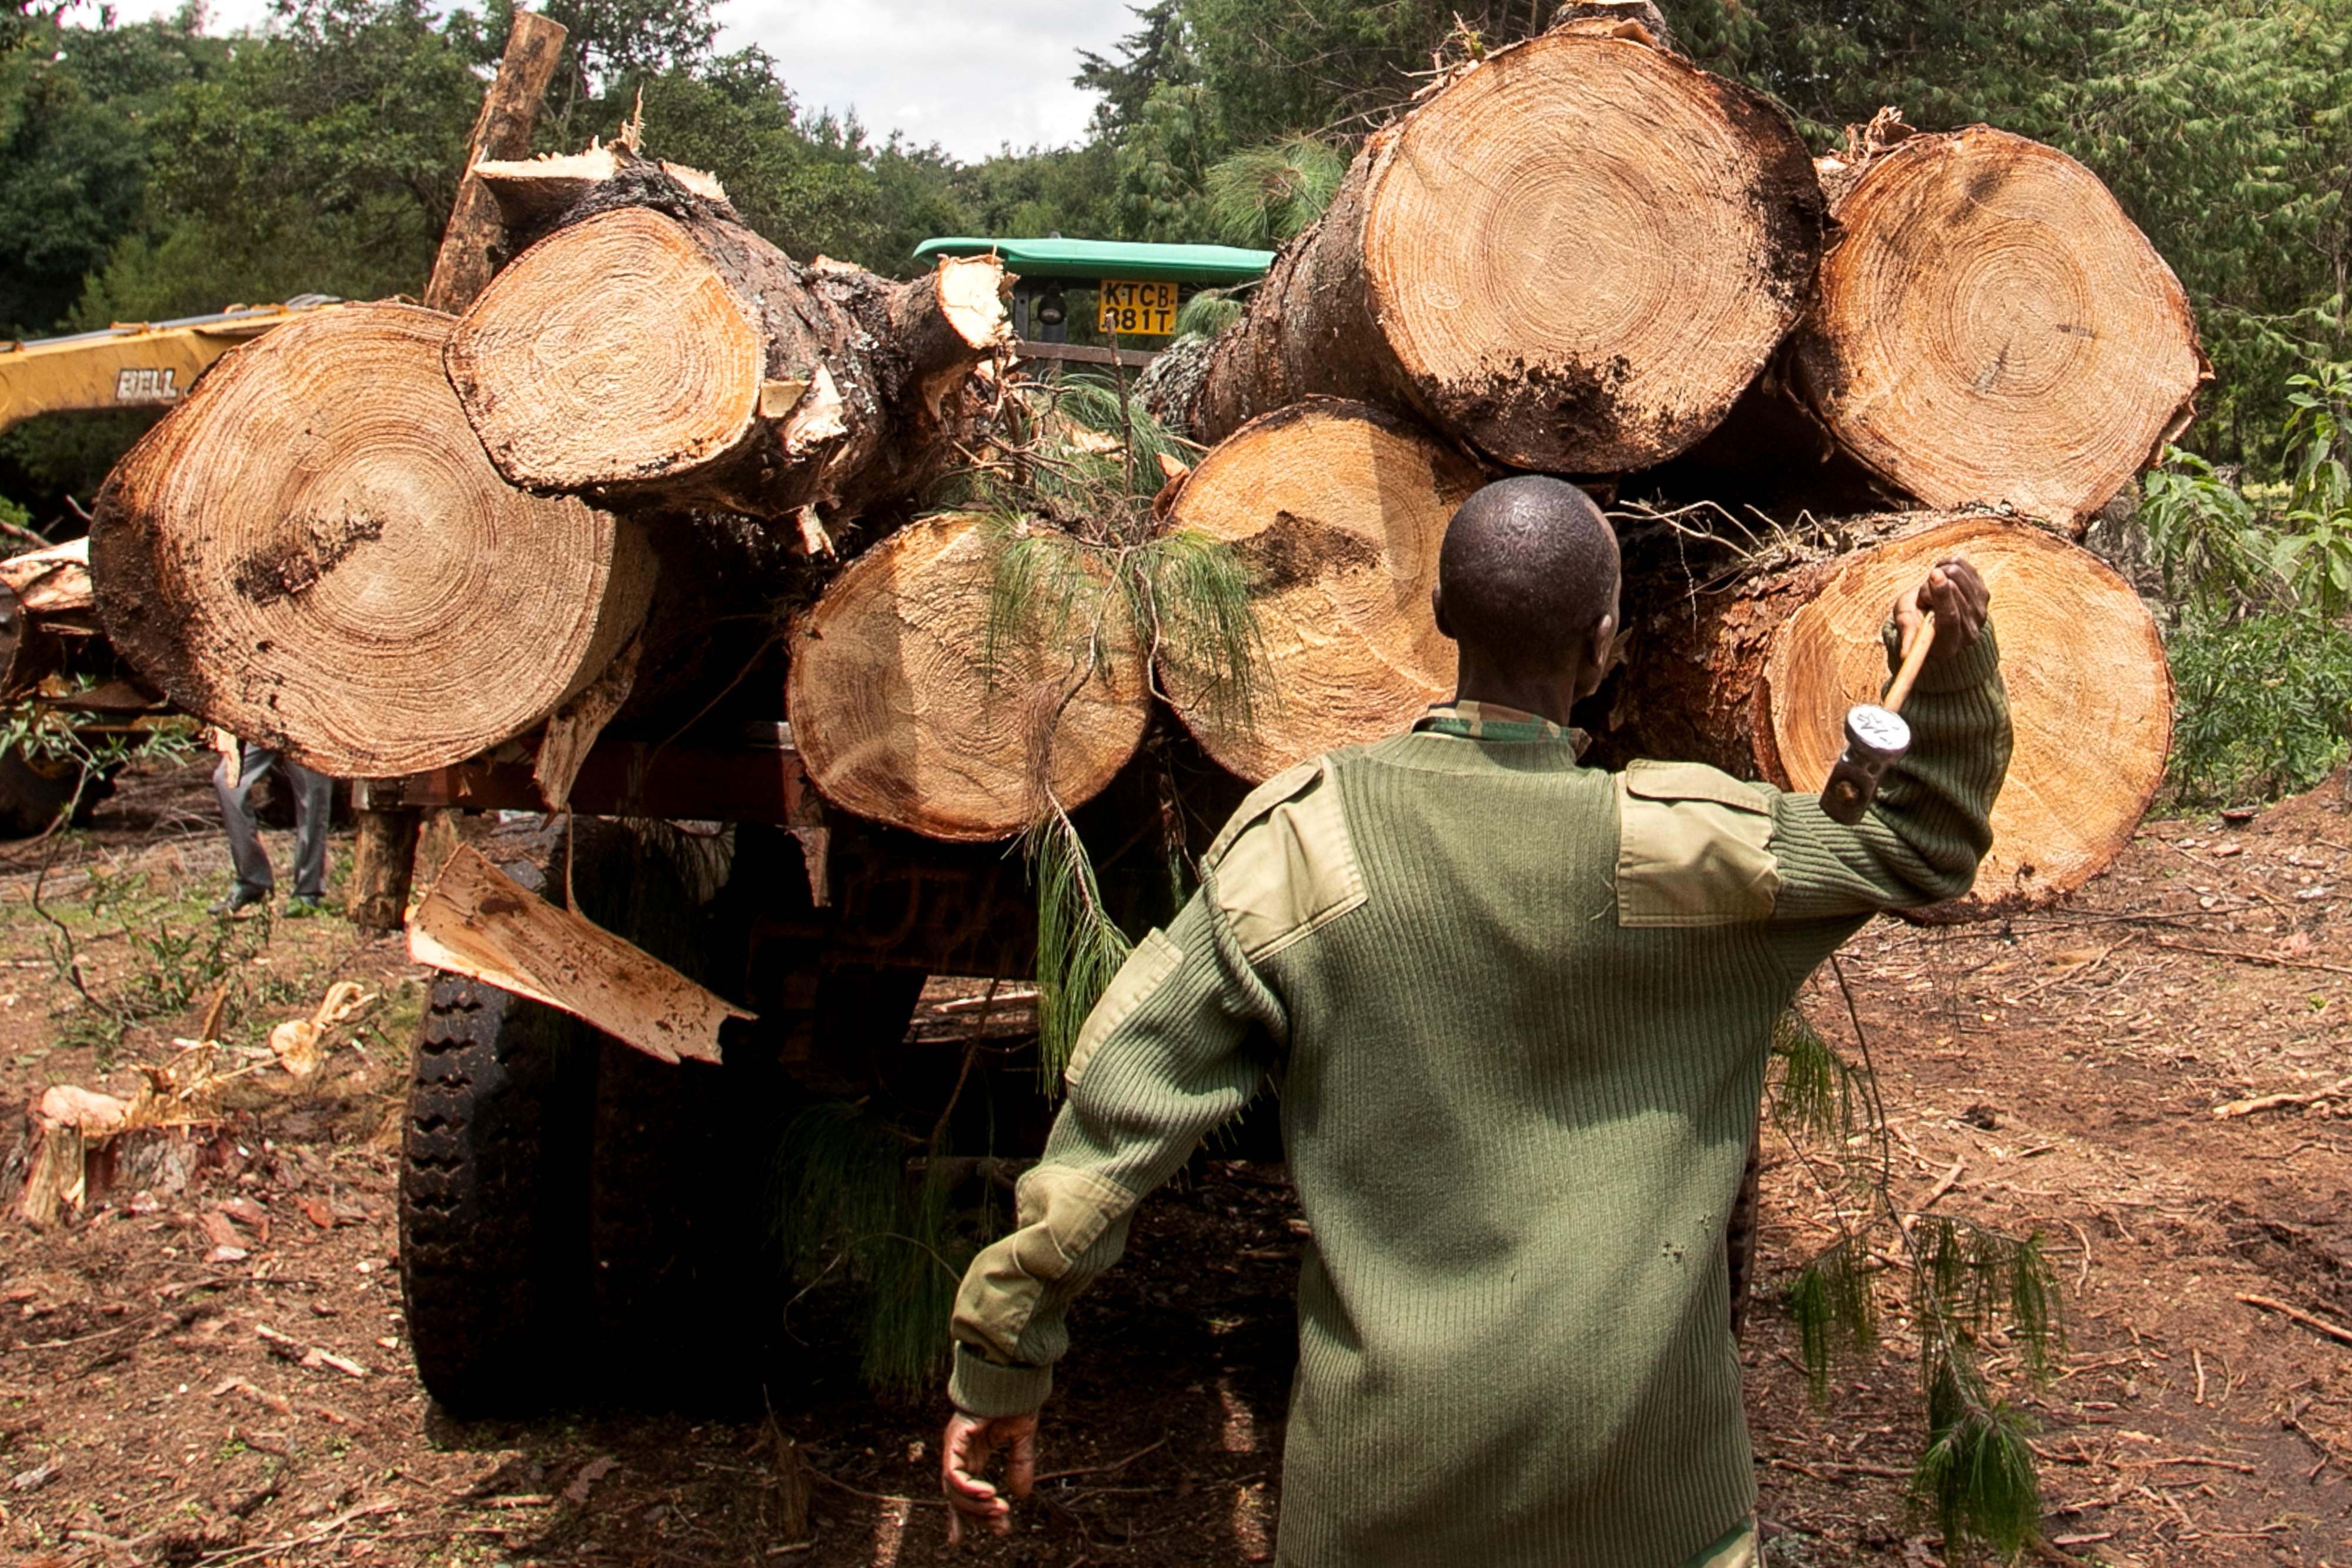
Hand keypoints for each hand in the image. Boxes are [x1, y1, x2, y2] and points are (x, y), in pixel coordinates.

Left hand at [941, 1410, 1036, 1544]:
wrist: (1012, 1373)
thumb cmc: (1015, 1398)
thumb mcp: (1021, 1438)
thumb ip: (1020, 1465)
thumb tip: (1022, 1496)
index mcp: (971, 1453)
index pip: (962, 1492)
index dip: (964, 1517)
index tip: (971, 1539)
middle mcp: (959, 1452)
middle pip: (956, 1497)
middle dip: (976, 1517)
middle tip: (1001, 1527)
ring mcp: (954, 1446)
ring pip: (953, 1490)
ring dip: (975, 1506)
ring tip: (999, 1510)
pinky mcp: (955, 1439)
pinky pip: (954, 1473)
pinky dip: (968, 1488)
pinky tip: (988, 1493)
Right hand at [1894, 554, 1989, 660]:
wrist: (1931, 614)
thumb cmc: (1914, 621)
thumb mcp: (1906, 626)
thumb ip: (1908, 637)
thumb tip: (1905, 656)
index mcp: (1949, 645)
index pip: (1950, 617)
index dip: (1942, 595)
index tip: (1934, 575)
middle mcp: (1970, 631)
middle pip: (1955, 591)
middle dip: (1930, 587)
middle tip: (1923, 597)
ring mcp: (1980, 611)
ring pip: (1958, 575)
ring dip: (1939, 574)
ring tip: (1932, 587)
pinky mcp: (1984, 593)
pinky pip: (1965, 566)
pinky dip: (1948, 564)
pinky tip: (1942, 575)